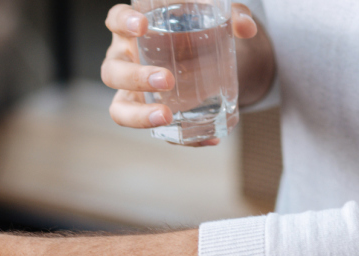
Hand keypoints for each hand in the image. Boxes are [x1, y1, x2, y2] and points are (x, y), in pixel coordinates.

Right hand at [102, 3, 259, 144]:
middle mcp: (125, 60)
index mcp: (133, 30)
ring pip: (119, 108)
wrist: (205, 55)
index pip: (115, 20)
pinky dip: (181, 139)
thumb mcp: (212, 17)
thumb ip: (231, 14)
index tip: (142, 26)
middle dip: (135, 78)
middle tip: (166, 80)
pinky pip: (157, 132)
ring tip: (166, 116)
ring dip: (139, 115)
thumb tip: (246, 29)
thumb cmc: (193, 28)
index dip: (123, 23)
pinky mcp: (151, 114)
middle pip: (112, 71)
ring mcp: (132, 91)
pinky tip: (207, 137)